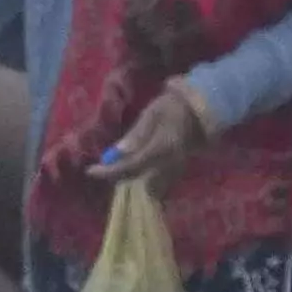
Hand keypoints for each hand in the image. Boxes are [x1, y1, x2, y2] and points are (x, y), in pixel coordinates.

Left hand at [88, 79, 212, 181]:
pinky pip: (157, 181)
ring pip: (148, 184)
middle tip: (99, 169)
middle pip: (138, 179)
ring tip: (111, 169)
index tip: (90, 170)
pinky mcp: (178, 169)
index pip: (131, 166)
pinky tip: (130, 170)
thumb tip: (116, 154)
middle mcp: (169, 164)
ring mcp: (176, 168)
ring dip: (128, 179)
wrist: (201, 109)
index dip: (109, 171)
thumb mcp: (151, 114)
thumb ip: (136, 135)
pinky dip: (141, 178)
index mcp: (161, 148)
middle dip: (117, 177)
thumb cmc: (172, 106)